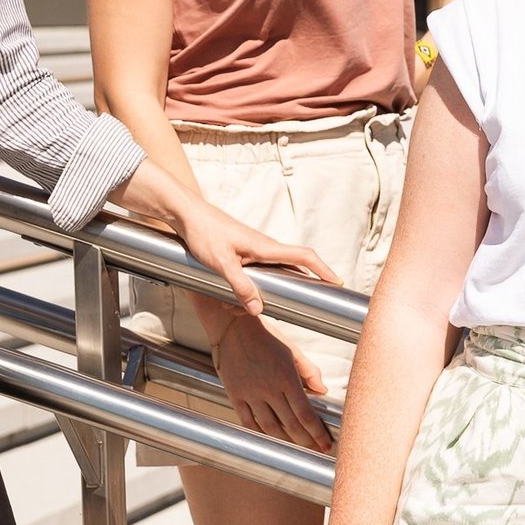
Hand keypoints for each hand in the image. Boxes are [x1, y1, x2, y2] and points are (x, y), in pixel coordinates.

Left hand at [170, 194, 332, 319]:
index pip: (305, 256)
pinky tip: (245, 293)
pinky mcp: (244, 251)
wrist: (187, 214)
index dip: (324, 269)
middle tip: (309, 301)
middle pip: (296, 266)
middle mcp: (265, 247)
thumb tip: (258, 309)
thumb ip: (240, 287)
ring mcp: (255, 249)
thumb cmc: (204, 232)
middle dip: (305, 284)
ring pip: (277, 270)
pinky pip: (263, 269)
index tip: (337, 282)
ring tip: (262, 303)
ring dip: (277, 286)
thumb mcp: (221, 264)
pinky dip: (261, 283)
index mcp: (266, 247)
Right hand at [208, 309, 335, 451]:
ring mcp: (250, 394)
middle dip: (306, 442)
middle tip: (316, 450)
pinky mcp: (235, 395)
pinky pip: (248, 422)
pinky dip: (261, 433)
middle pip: (290, 425)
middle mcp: (268, 389)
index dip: (317, 433)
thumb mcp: (292, 351)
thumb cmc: (266, 337)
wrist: (233, 327)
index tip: (326, 444)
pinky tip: (271, 438)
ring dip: (285, 442)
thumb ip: (309, 372)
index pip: (305, 414)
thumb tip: (323, 391)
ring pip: (270, 428)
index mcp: (286, 378)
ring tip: (297, 448)